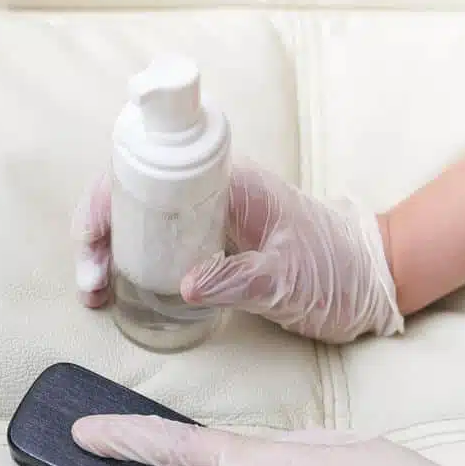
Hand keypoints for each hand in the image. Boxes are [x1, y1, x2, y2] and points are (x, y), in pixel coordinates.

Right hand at [73, 165, 403, 343]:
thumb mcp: (289, 280)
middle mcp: (211, 197)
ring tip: (96, 292)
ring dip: (107, 254)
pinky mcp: (208, 248)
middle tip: (91, 281)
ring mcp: (207, 222)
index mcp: (229, 185)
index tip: (92, 238)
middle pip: (133, 198)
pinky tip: (114, 291)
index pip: (151, 173)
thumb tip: (185, 285)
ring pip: (138, 224)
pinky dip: (127, 266)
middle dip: (98, 235)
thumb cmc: (339, 271)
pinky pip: (154, 247)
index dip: (109, 200)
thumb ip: (240, 280)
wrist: (373, 282)